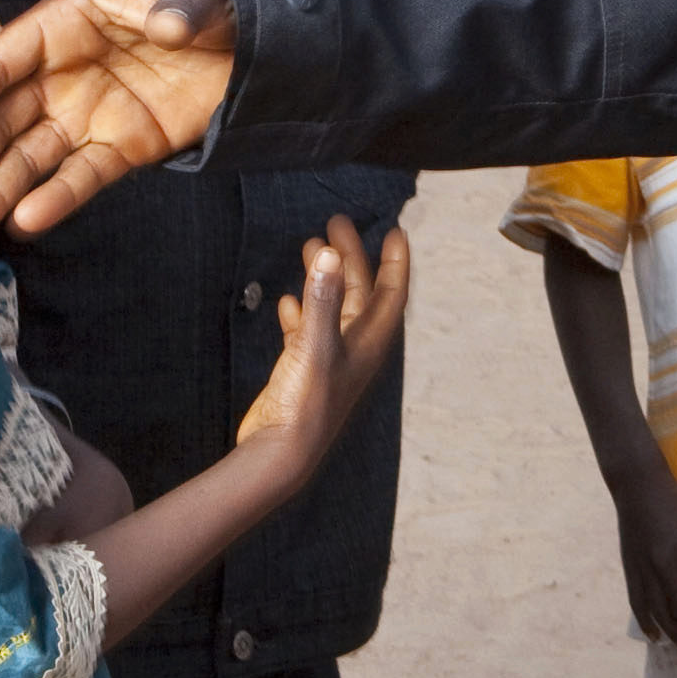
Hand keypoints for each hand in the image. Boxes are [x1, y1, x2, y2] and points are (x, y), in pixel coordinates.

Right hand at [0, 0, 236, 246]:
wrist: (252, 31)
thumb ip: (179, 7)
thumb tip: (167, 27)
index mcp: (61, 24)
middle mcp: (60, 74)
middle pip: (1, 119)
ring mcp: (87, 114)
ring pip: (29, 157)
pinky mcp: (120, 147)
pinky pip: (81, 176)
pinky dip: (56, 199)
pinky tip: (26, 223)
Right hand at [225, 219, 413, 488]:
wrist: (281, 453)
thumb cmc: (306, 406)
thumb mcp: (315, 346)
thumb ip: (323, 300)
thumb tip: (331, 256)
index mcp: (368, 344)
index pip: (391, 294)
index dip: (396, 262)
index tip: (395, 230)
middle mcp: (354, 350)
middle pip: (360, 294)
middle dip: (352, 258)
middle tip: (337, 224)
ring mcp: (329, 361)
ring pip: (334, 309)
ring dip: (326, 279)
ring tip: (311, 248)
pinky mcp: (304, 371)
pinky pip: (308, 332)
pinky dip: (302, 310)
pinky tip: (288, 300)